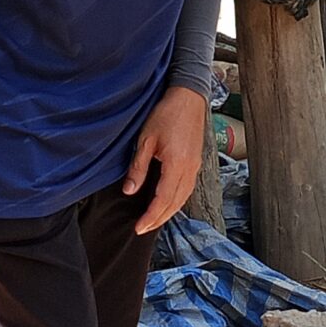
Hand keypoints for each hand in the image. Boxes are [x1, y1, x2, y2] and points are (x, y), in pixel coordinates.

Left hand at [124, 86, 208, 235]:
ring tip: (153, 221)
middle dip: (159, 219)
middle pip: (175, 203)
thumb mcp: (146, 140)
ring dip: (168, 212)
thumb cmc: (166, 114)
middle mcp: (190, 169)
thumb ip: (138, 167)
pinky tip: (167, 203)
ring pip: (183, 198)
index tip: (139, 227)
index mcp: (177, 165)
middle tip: (143, 229)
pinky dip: (176, 201)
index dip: (151, 216)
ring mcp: (195, 166)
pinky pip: (187, 189)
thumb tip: (129, 191)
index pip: (163, 199)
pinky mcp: (196, 162)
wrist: (188, 97)